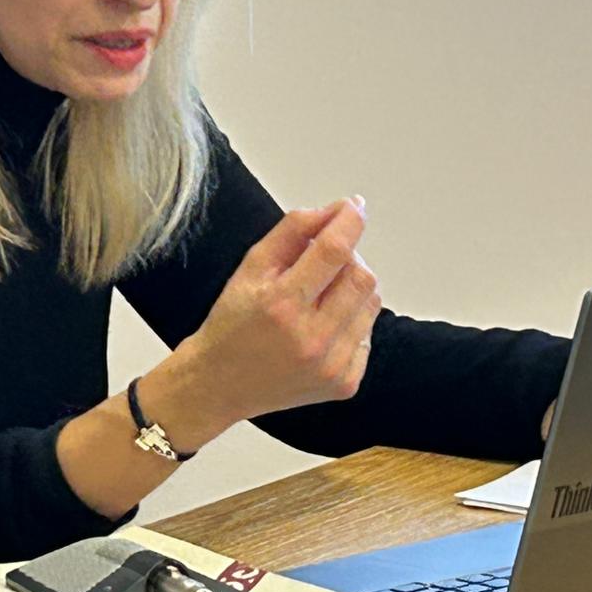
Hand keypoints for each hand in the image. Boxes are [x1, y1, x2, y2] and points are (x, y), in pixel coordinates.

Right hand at [180, 197, 380, 424]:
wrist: (220, 385)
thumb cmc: (232, 321)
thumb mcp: (250, 267)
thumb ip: (292, 231)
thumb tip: (336, 209)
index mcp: (281, 304)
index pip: (333, 251)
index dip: (349, 221)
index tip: (354, 207)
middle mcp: (311, 338)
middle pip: (361, 276)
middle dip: (348, 257)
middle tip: (325, 260)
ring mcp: (332, 366)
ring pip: (371, 303)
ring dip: (352, 288)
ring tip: (322, 296)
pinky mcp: (345, 384)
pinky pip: (367, 334)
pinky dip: (351, 321)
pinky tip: (323, 327)